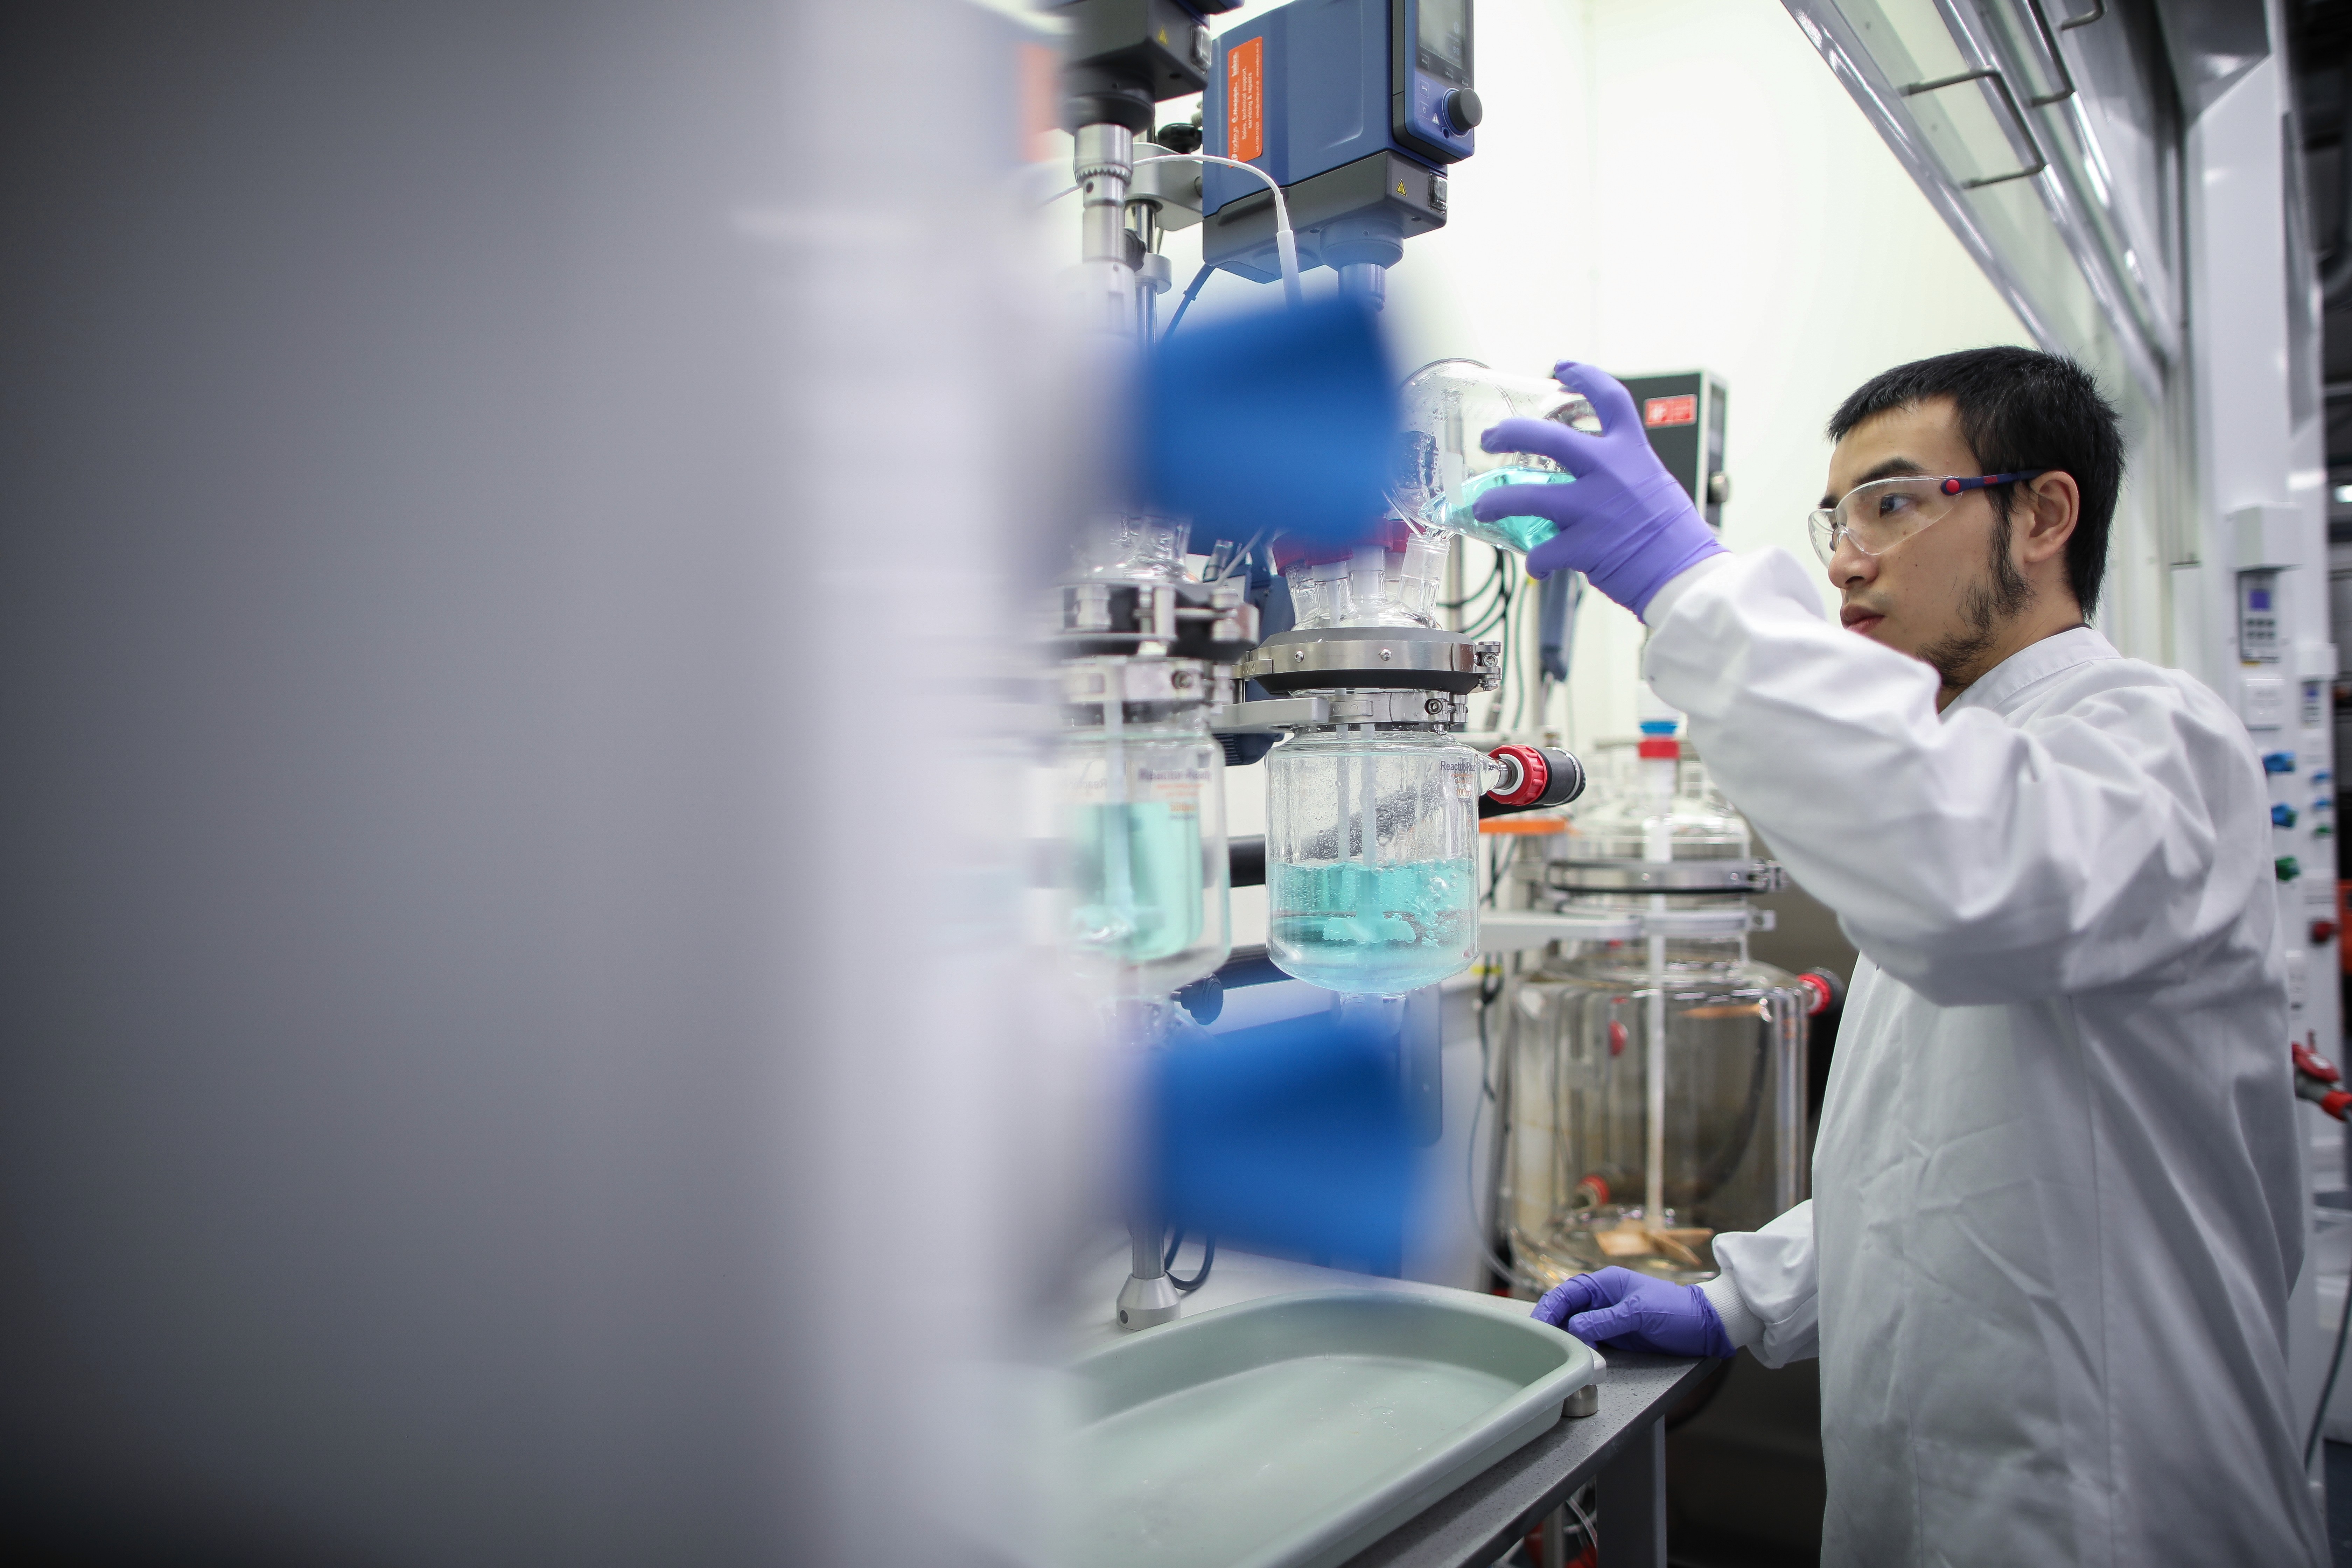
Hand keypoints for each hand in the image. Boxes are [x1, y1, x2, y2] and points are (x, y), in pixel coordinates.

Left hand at [1471, 361, 1724, 614]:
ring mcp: (1595, 509)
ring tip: (1482, 506)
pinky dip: (1536, 560)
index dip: (1585, 376)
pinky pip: (1543, 551)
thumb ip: (1622, 472)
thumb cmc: (1674, 536)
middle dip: (1511, 433)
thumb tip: (1595, 475)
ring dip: (1497, 501)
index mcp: (1633, 453)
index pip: (1610, 399)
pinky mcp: (1584, 546)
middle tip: (1490, 438)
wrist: (1687, 575)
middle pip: (1550, 438)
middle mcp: (1612, 473)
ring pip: (1527, 497)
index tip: (1562, 367)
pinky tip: (1537, 566)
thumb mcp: (1654, 485)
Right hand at [1531, 1266, 1732, 1357]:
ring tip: (1556, 1353)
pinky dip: (1582, 1348)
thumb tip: (1574, 1329)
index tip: (1537, 1325)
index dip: (1550, 1307)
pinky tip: (1577, 1357)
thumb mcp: (1639, 1313)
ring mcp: (1608, 1318)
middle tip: (1540, 1344)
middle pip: (1567, 1309)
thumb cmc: (1675, 1311)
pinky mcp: (1616, 1335)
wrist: (1704, 1327)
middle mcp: (1603, 1299)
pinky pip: (1590, 1340)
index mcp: (1605, 1283)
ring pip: (1576, 1327)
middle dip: (1553, 1324)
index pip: (1568, 1292)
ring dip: (1566, 1338)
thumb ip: (1606, 1320)